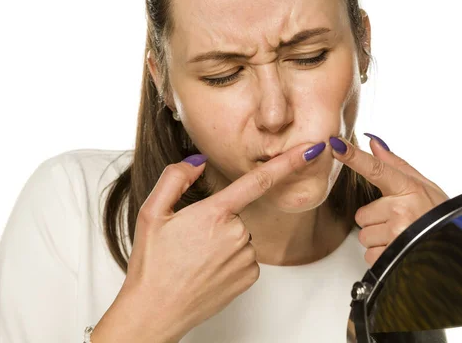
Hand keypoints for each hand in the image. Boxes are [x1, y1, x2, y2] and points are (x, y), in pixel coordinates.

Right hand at [95, 142, 324, 342]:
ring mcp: (245, 257)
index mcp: (214, 214)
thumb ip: (175, 178)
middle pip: (237, 214)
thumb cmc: (152, 265)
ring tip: (196, 259)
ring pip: (242, 236)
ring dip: (225, 242)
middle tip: (190, 241)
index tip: (309, 150)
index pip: (258, 181)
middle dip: (219, 220)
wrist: (155, 311)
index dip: (287, 163)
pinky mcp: (250, 277)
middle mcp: (236, 234)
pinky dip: (231, 260)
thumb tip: (197, 162)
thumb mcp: (151, 213)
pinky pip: (246, 257)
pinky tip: (209, 270)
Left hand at [330, 134, 448, 265]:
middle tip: (399, 222)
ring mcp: (397, 233)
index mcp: (408, 188)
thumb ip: (395, 165)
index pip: (376, 168)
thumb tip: (374, 142)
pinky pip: (370, 255)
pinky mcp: (393, 256)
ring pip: (364, 236)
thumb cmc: (440, 215)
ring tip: (402, 236)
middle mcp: (401, 209)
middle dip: (376, 221)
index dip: (354, 157)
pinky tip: (400, 250)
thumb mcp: (423, 186)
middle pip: (362, 215)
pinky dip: (382, 256)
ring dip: (379, 239)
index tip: (337, 145)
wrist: (459, 243)